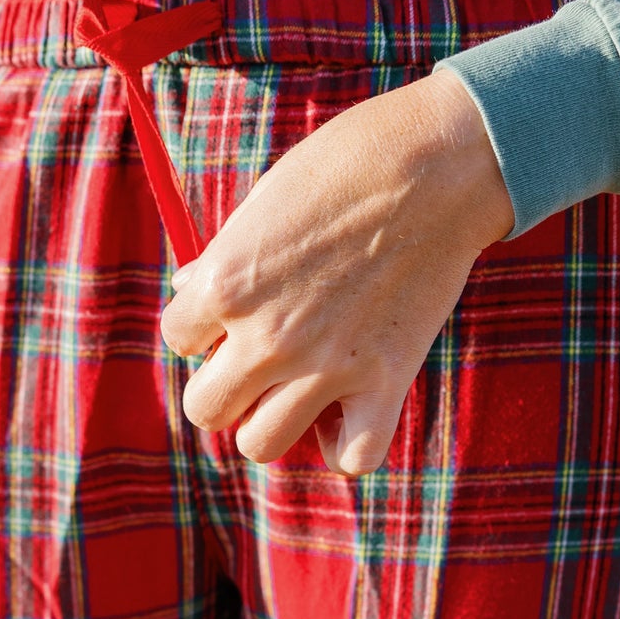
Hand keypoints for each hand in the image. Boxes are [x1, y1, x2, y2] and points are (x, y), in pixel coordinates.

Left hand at [160, 70, 514, 475]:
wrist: (441, 160)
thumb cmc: (348, 163)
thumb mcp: (265, 199)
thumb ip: (224, 256)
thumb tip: (187, 289)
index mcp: (226, 284)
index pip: (178, 337)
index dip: (204, 323)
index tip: (237, 306)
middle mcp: (266, 336)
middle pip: (206, 409)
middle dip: (225, 386)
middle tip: (257, 358)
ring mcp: (325, 367)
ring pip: (260, 444)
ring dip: (270, 421)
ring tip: (295, 388)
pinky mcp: (385, 382)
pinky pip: (353, 458)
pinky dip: (345, 446)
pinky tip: (346, 411)